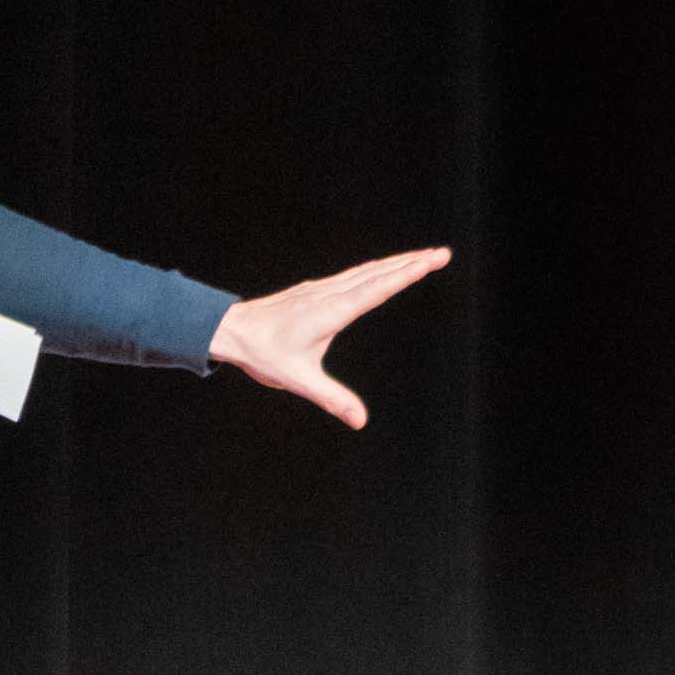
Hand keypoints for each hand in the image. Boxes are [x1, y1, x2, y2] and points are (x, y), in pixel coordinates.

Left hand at [208, 247, 450, 428]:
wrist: (231, 331)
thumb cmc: (263, 354)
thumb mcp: (299, 380)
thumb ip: (332, 399)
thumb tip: (360, 421)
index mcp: (331, 311)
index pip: (377, 288)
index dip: (407, 273)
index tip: (432, 259)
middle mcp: (329, 294)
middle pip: (378, 272)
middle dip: (412, 261)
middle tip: (443, 253)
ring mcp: (321, 289)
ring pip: (366, 270)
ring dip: (396, 262)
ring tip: (422, 256)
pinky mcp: (314, 290)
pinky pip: (352, 275)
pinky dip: (375, 269)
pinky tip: (381, 270)